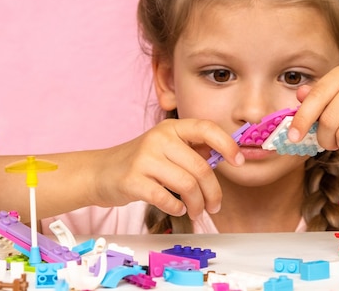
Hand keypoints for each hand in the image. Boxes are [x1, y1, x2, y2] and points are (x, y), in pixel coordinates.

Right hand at [91, 119, 243, 219]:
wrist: (100, 172)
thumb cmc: (141, 162)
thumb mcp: (166, 147)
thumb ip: (193, 150)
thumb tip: (225, 157)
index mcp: (171, 128)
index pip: (206, 128)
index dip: (227, 144)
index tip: (238, 162)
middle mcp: (159, 138)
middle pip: (201, 168)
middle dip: (213, 193)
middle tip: (214, 206)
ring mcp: (144, 158)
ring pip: (187, 185)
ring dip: (197, 204)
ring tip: (195, 211)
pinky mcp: (133, 180)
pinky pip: (167, 198)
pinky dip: (177, 208)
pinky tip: (177, 208)